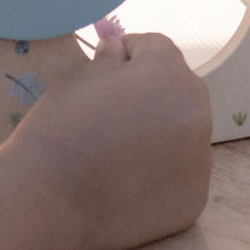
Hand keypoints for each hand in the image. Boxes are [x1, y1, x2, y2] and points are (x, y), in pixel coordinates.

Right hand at [8, 32, 212, 249]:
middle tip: (111, 112)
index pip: (157, 47)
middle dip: (150, 92)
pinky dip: (161, 173)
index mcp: (171, 73)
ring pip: (183, 133)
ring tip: (117, 151)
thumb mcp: (80, 78)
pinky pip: (181, 174)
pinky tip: (126, 182)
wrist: (49, 202)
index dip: (128, 52)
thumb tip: (117, 48)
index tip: (105, 69)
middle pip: (178, 89)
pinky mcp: (194, 200)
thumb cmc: (61, 128)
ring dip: (159, 133)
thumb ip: (109, 59)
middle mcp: (198, 113)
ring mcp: (200, 161)